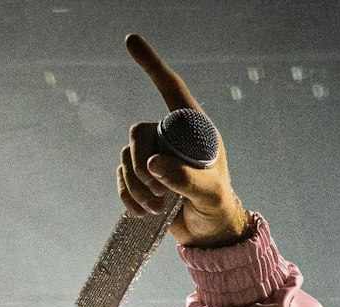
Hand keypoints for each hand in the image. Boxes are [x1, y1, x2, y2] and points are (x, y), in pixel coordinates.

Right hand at [119, 34, 251, 246]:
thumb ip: (186, 180)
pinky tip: (143, 212)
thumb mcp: (210, 195)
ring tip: (158, 207)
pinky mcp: (143, 176)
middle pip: (139, 131)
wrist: (210, 235)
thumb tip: (153, 165)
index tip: (129, 40)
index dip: (151, 65)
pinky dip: (128, 195)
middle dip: (142, 164)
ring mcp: (155, 155)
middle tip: (161, 194)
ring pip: (126, 156)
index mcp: (195, 131)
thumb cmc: (218, 209)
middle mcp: (172, 137)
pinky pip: (121, 176)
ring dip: (136, 185)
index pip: (171, 90)